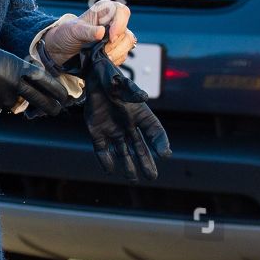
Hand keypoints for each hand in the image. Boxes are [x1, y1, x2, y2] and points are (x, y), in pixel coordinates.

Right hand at [0, 37, 74, 117]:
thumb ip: (17, 71)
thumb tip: (34, 85)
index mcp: (13, 64)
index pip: (41, 78)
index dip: (55, 88)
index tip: (64, 96)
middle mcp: (9, 79)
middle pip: (36, 97)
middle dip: (49, 105)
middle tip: (57, 111)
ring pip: (11, 106)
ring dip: (4, 101)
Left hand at [43, 0, 134, 66]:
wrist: (60, 51)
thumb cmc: (65, 35)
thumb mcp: (73, 31)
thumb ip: (87, 31)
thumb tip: (101, 32)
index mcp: (104, 11)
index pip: (122, 11)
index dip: (120, 24)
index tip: (111, 37)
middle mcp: (112, 22)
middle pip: (127, 32)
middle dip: (115, 44)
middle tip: (103, 50)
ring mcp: (115, 37)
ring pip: (127, 44)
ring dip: (116, 53)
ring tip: (102, 56)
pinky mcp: (115, 50)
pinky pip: (123, 55)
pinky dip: (114, 59)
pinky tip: (102, 59)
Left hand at [81, 42, 171, 181]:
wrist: (93, 79)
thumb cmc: (111, 79)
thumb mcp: (120, 82)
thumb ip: (130, 90)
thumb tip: (143, 97)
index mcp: (140, 114)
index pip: (155, 130)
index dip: (161, 142)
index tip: (165, 154)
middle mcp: (129, 126)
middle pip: (141, 147)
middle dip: (146, 162)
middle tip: (152, 177)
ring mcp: (114, 131)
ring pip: (123, 153)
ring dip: (128, 166)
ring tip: (133, 180)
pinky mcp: (98, 134)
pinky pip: (103, 150)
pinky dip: (106, 160)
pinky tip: (110, 170)